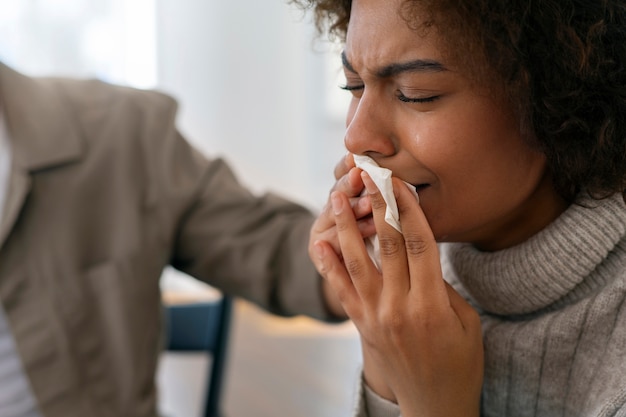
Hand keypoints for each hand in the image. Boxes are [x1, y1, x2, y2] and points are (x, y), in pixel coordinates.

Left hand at [313, 172, 483, 416]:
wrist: (434, 405)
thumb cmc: (459, 362)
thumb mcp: (466, 323)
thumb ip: (443, 287)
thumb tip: (422, 256)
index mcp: (433, 305)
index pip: (420, 244)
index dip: (409, 209)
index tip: (399, 182)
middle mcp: (400, 307)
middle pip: (388, 246)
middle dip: (377, 205)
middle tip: (368, 175)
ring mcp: (377, 317)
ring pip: (358, 262)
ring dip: (345, 226)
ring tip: (336, 198)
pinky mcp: (362, 325)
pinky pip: (342, 290)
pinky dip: (328, 265)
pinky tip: (319, 242)